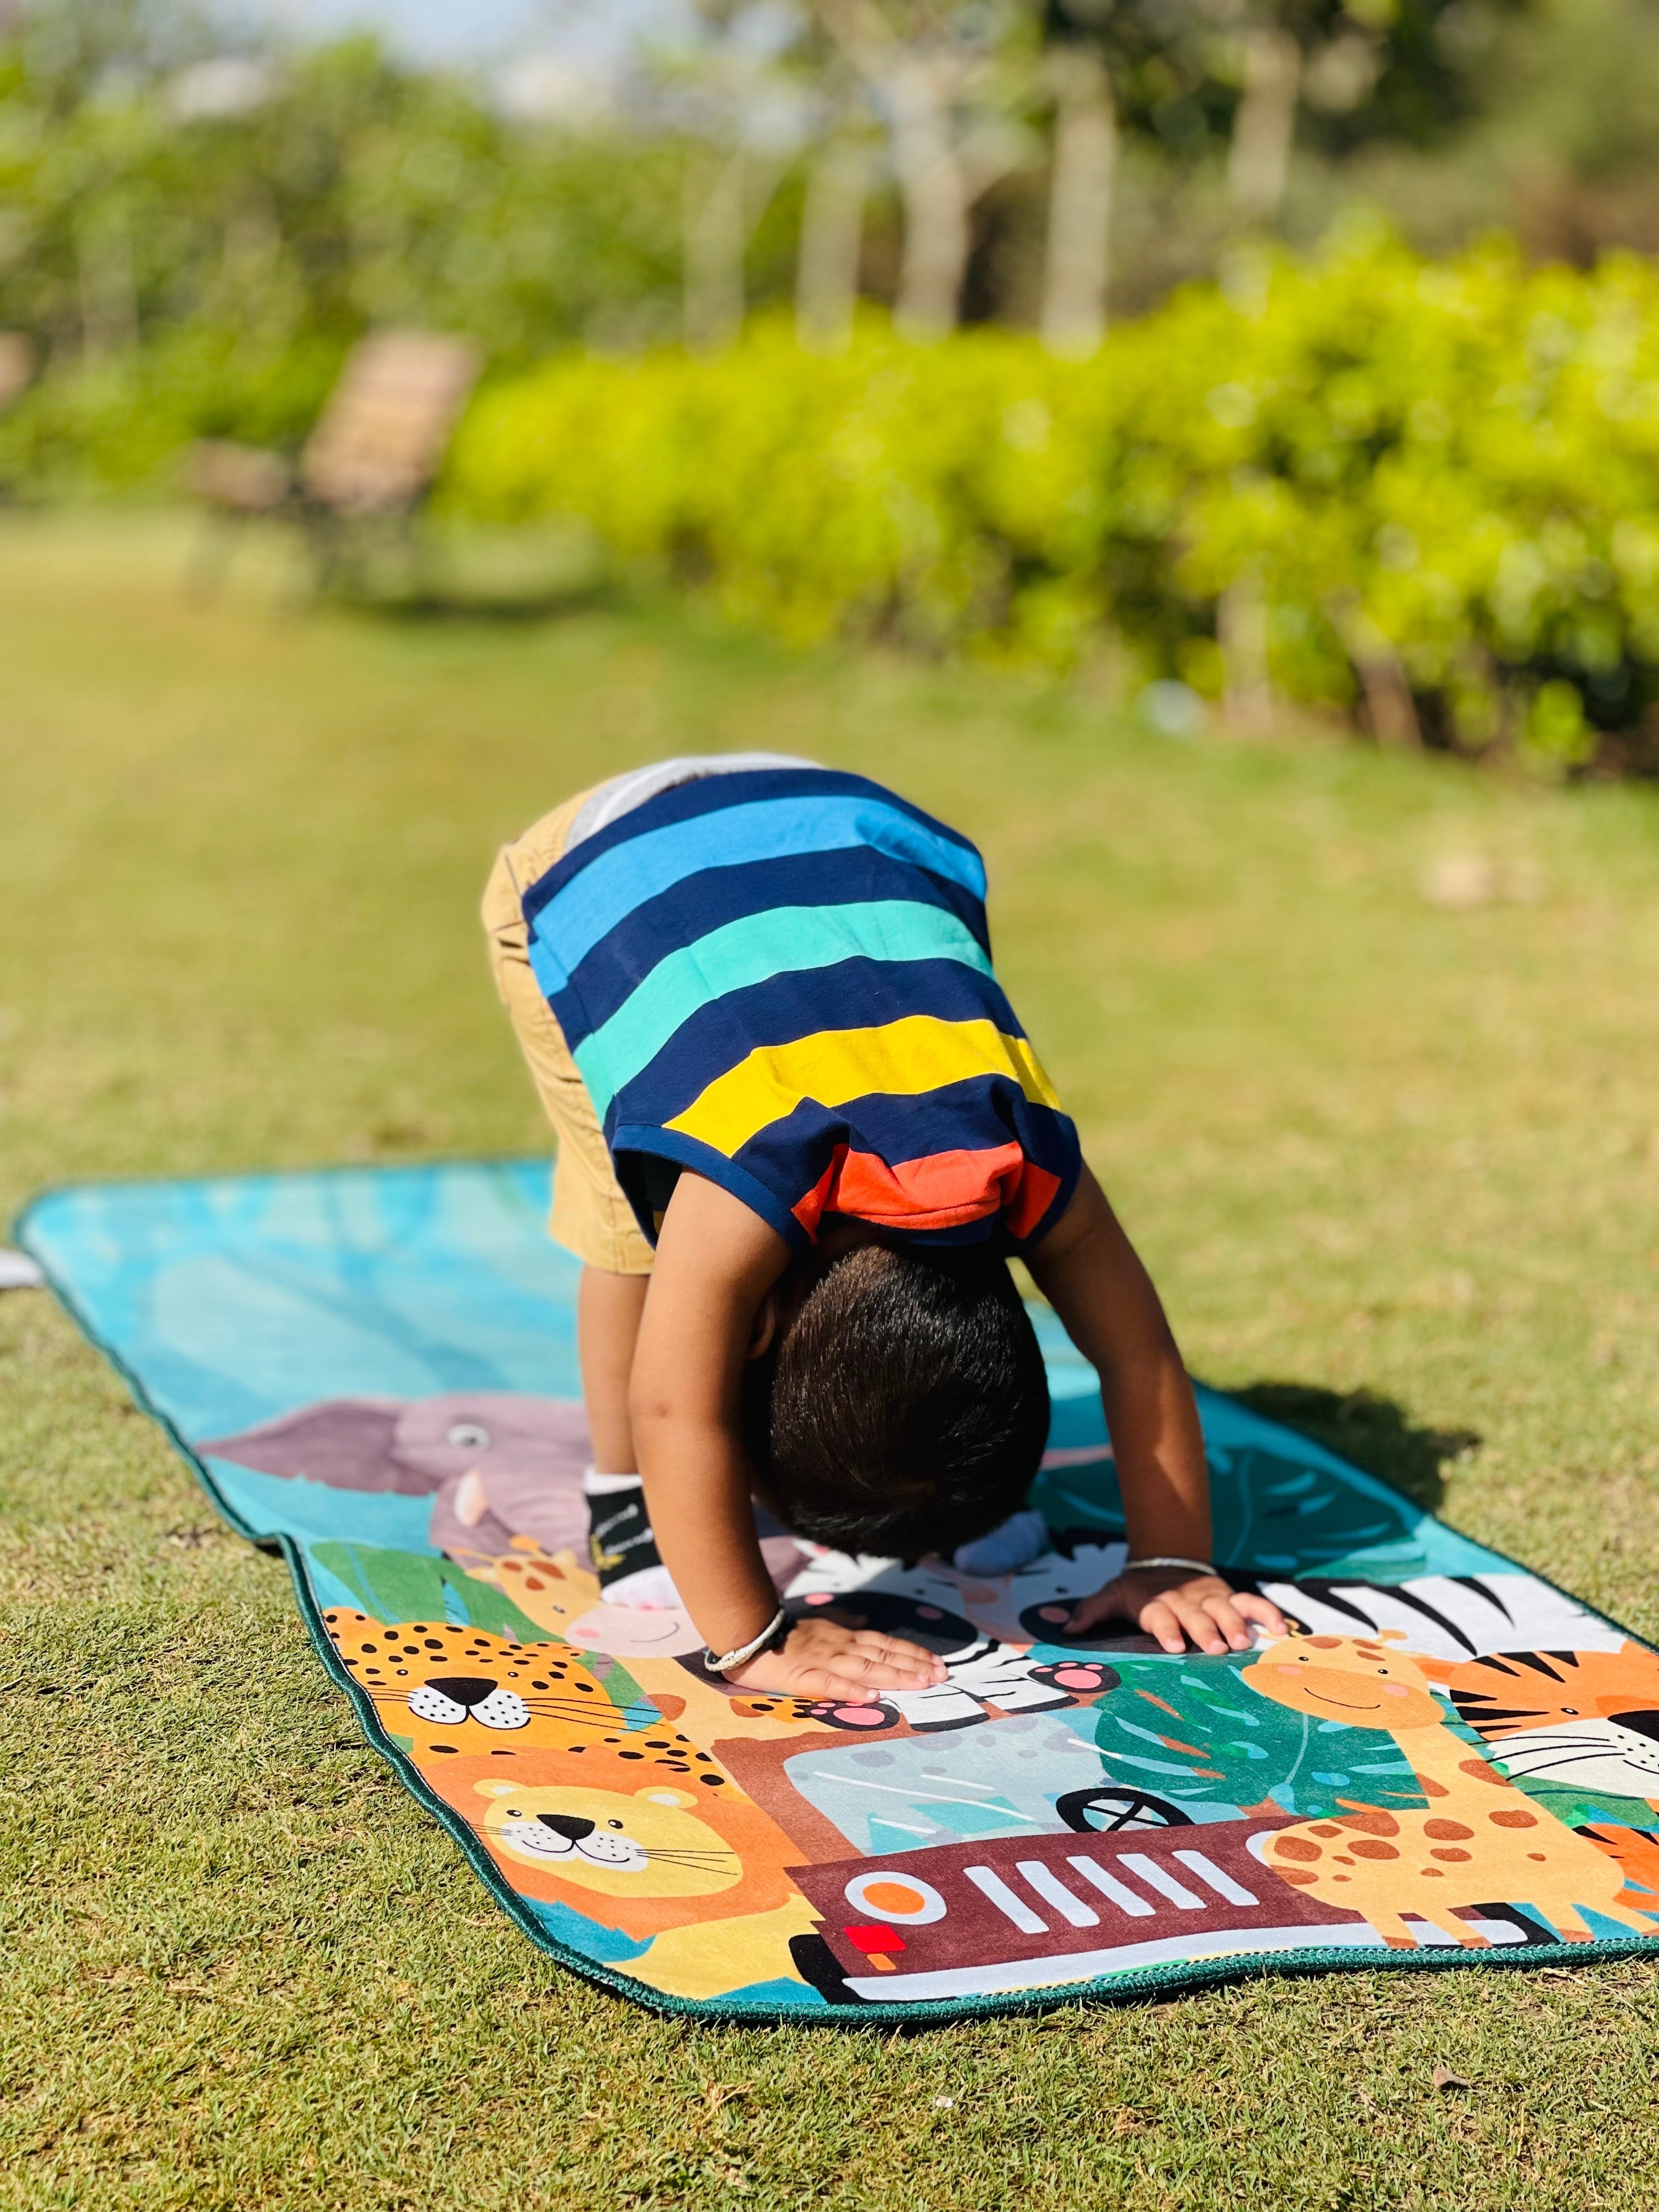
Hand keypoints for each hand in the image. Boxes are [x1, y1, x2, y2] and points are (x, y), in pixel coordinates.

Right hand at [726, 1616, 946, 1699]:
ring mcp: (824, 1660)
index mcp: (844, 1637)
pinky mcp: (804, 1675)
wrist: (749, 1634)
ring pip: (865, 1668)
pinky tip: (871, 1695)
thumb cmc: (785, 1635)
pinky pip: (831, 1683)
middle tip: (941, 1675)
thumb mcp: (819, 1625)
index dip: (912, 1653)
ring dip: (894, 1676)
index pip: (886, 1644)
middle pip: (883, 1655)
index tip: (937, 1663)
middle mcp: (840, 1646)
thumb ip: (843, 1626)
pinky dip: (852, 1689)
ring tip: (920, 1684)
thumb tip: (864, 1623)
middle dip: (914, 1665)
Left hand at [1064, 1568, 1286, 1655]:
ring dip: (1235, 1624)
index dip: (1166, 1628)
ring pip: (1225, 1609)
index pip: (1160, 1615)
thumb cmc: (1137, 1591)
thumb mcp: (1112, 1595)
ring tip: (1244, 1643)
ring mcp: (1211, 1597)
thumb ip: (1092, 1611)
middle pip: (1196, 1614)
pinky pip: (1251, 1603)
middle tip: (1217, 1648)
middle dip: (1206, 1629)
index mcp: (1156, 1603)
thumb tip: (1067, 1630)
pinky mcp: (1229, 1596)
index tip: (1174, 1645)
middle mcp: (1185, 1600)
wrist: (1165, 1563)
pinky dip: (1266, 1613)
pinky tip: (1280, 1628)